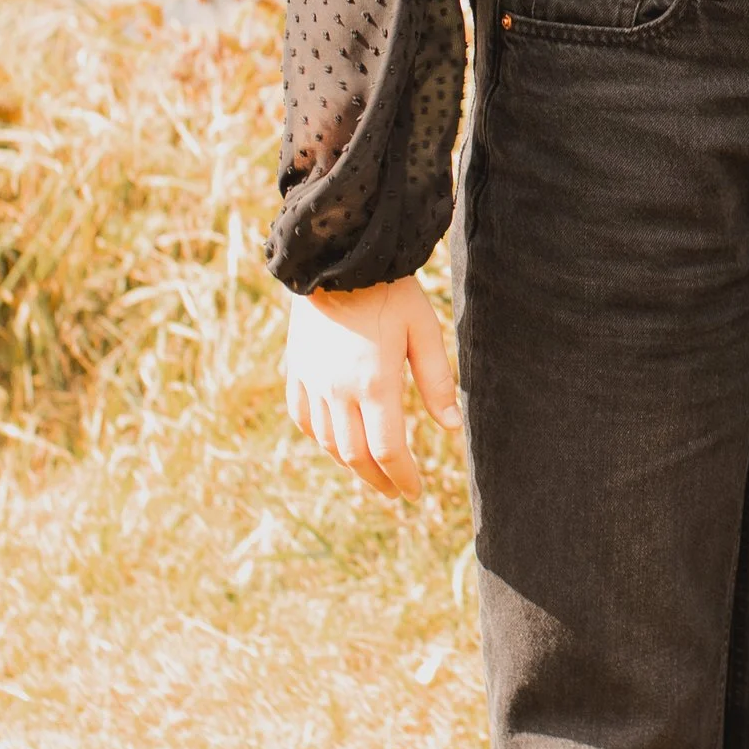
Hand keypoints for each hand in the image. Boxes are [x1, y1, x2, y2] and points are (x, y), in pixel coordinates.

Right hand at [282, 278, 457, 501]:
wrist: (338, 256)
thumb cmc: (390, 291)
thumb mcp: (424, 331)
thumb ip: (437, 381)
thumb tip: (453, 427)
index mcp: (375, 383)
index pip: (388, 450)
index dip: (403, 477)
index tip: (415, 491)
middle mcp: (338, 390)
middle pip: (355, 455)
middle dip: (378, 479)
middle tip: (395, 491)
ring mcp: (312, 381)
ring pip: (327, 442)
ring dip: (350, 463)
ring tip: (372, 471)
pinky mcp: (296, 369)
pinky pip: (302, 418)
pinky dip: (319, 438)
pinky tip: (334, 442)